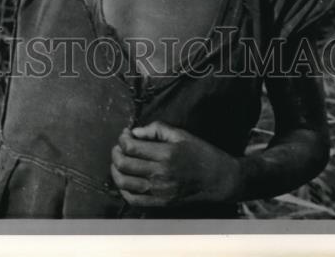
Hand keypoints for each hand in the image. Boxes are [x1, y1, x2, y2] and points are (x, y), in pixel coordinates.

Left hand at [110, 121, 242, 208]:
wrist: (219, 180)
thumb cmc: (201, 153)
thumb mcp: (181, 134)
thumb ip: (156, 129)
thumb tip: (135, 132)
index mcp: (166, 154)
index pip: (131, 147)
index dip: (122, 138)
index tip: (125, 134)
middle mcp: (161, 174)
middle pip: (124, 164)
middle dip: (116, 152)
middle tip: (119, 146)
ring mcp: (160, 192)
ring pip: (125, 183)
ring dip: (116, 170)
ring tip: (119, 161)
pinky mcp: (161, 204)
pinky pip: (134, 200)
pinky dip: (124, 189)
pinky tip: (125, 179)